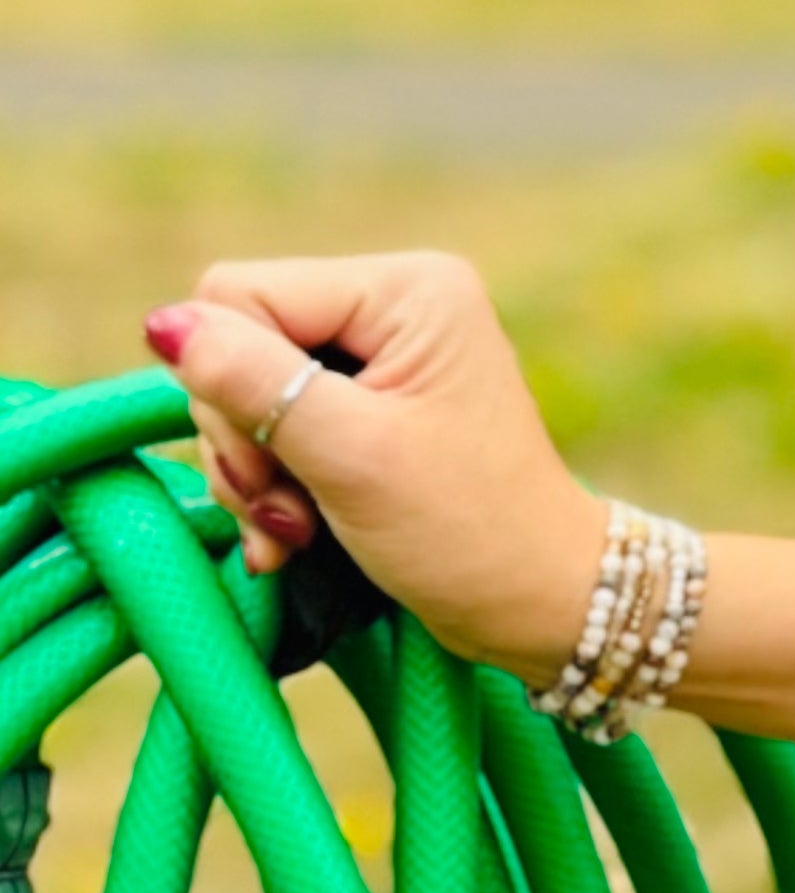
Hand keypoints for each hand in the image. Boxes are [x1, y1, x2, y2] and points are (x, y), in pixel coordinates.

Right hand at [146, 252, 606, 684]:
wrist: (533, 603)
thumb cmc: (464, 531)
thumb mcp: (349, 455)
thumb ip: (252, 384)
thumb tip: (163, 324)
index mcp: (406, 289)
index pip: (241, 295)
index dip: (226, 382)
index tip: (271, 466)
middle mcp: (393, 303)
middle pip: (238, 342)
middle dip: (243, 438)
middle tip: (286, 513)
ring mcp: (381, 354)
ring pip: (245, 390)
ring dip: (254, 474)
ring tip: (295, 532)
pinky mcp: (368, 403)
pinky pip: (276, 424)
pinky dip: (271, 485)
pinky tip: (291, 537)